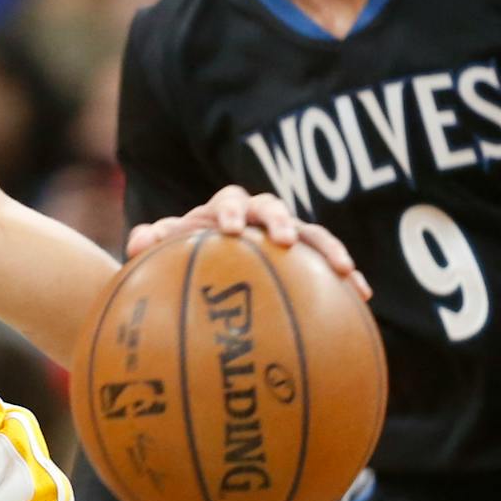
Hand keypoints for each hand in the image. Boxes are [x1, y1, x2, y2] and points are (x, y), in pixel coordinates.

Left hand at [127, 184, 371, 300]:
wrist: (202, 268)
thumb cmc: (181, 256)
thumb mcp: (163, 252)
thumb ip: (149, 243)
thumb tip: (136, 242)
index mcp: (225, 210)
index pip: (230, 201)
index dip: (231, 212)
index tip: (229, 229)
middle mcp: (260, 217)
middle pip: (274, 208)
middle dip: (280, 221)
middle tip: (281, 239)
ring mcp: (288, 236)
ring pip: (312, 234)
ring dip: (328, 248)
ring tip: (344, 270)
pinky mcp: (308, 261)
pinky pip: (330, 266)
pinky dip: (348, 278)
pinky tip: (363, 299)